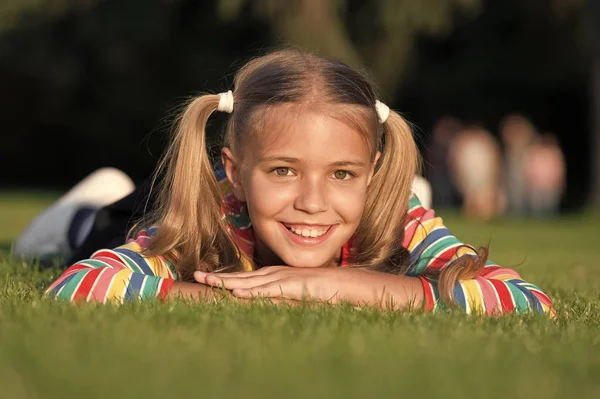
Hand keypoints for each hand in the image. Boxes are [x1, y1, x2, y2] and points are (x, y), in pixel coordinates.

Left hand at [194, 266, 355, 303]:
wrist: (341, 283)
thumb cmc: (319, 288)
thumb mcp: (294, 291)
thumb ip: (280, 294)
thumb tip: (263, 300)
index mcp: (273, 276)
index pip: (244, 278)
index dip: (225, 278)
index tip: (208, 278)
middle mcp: (273, 274)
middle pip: (240, 277)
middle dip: (218, 277)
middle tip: (196, 275)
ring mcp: (280, 279)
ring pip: (248, 281)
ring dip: (227, 282)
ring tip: (207, 282)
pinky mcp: (289, 286)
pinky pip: (266, 289)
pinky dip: (250, 291)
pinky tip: (236, 292)